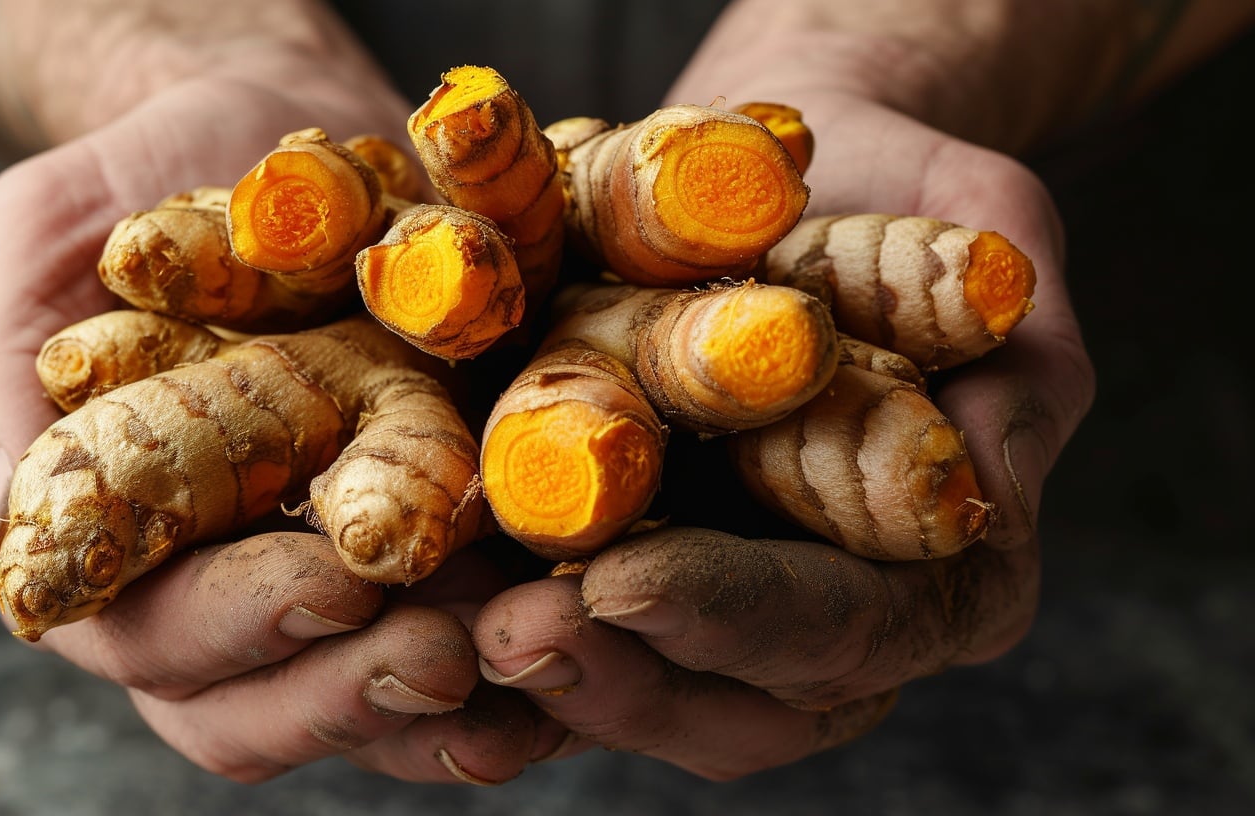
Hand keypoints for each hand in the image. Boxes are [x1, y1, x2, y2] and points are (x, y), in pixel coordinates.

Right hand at [0, 72, 546, 783]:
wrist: (257, 131)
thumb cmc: (126, 190)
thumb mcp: (33, 250)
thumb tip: (24, 529)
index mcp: (123, 545)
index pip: (160, 643)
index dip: (243, 631)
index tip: (336, 584)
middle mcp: (227, 585)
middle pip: (269, 710)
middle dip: (359, 693)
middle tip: (451, 653)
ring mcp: (330, 572)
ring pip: (379, 703)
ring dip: (461, 706)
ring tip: (540, 654)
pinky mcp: (430, 537)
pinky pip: (474, 630)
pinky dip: (528, 658)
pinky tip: (588, 634)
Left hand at [472, 90, 1094, 778]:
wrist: (791, 170)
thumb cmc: (909, 192)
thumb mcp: (990, 246)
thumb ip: (1018, 373)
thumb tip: (979, 501)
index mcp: (937, 569)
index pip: (844, 627)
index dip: (735, 617)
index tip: (621, 587)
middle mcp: (828, 616)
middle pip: (729, 703)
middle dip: (613, 677)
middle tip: (506, 636)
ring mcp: (720, 602)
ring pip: (633, 690)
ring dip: (532, 685)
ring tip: (439, 639)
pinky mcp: (632, 568)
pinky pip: (565, 635)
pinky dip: (490, 644)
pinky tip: (416, 623)